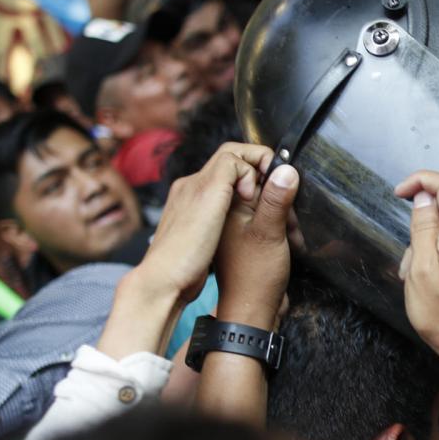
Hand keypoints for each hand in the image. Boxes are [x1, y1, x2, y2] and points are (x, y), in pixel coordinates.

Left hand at [140, 143, 274, 304]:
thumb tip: (255, 165)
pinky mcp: (201, 231)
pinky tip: (250, 226)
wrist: (165, 286)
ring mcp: (197, 212)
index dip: (256, 161)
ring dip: (252, 194)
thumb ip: (231, 174)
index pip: (232, 153)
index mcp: (197, 182)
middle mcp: (194, 192)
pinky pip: (226, 209)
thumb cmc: (185, 250)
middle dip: (256, 175)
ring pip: (231, 189)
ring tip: (265, 210)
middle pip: (232, 169)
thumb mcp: (212, 202)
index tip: (268, 181)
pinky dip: (243, 211)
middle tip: (273, 192)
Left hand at [214, 163, 299, 327]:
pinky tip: (286, 240)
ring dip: (280, 211)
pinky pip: (259, 217)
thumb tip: (286, 170)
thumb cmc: (252, 278)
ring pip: (259, 200)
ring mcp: (229, 223)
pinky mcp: (239, 236)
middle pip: (252, 179)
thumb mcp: (267, 232)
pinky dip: (275, 224)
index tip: (284, 186)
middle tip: (289, 216)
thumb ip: (275, 199)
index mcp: (218, 200)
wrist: (246, 314)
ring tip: (290, 232)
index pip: (239, 161)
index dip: (266, 167)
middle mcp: (221, 208)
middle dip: (277, 193)